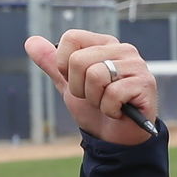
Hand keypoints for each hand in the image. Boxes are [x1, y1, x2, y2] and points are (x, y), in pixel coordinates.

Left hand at [25, 30, 157, 144]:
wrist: (115, 139)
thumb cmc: (94, 109)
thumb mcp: (68, 85)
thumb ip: (51, 64)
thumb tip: (30, 41)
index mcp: (103, 43)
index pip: (71, 38)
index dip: (64, 66)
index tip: (78, 82)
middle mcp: (122, 49)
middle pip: (79, 60)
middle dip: (79, 88)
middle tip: (94, 98)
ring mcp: (136, 65)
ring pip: (95, 76)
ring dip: (94, 100)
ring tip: (106, 104)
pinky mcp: (145, 83)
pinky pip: (112, 94)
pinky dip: (109, 110)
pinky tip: (118, 112)